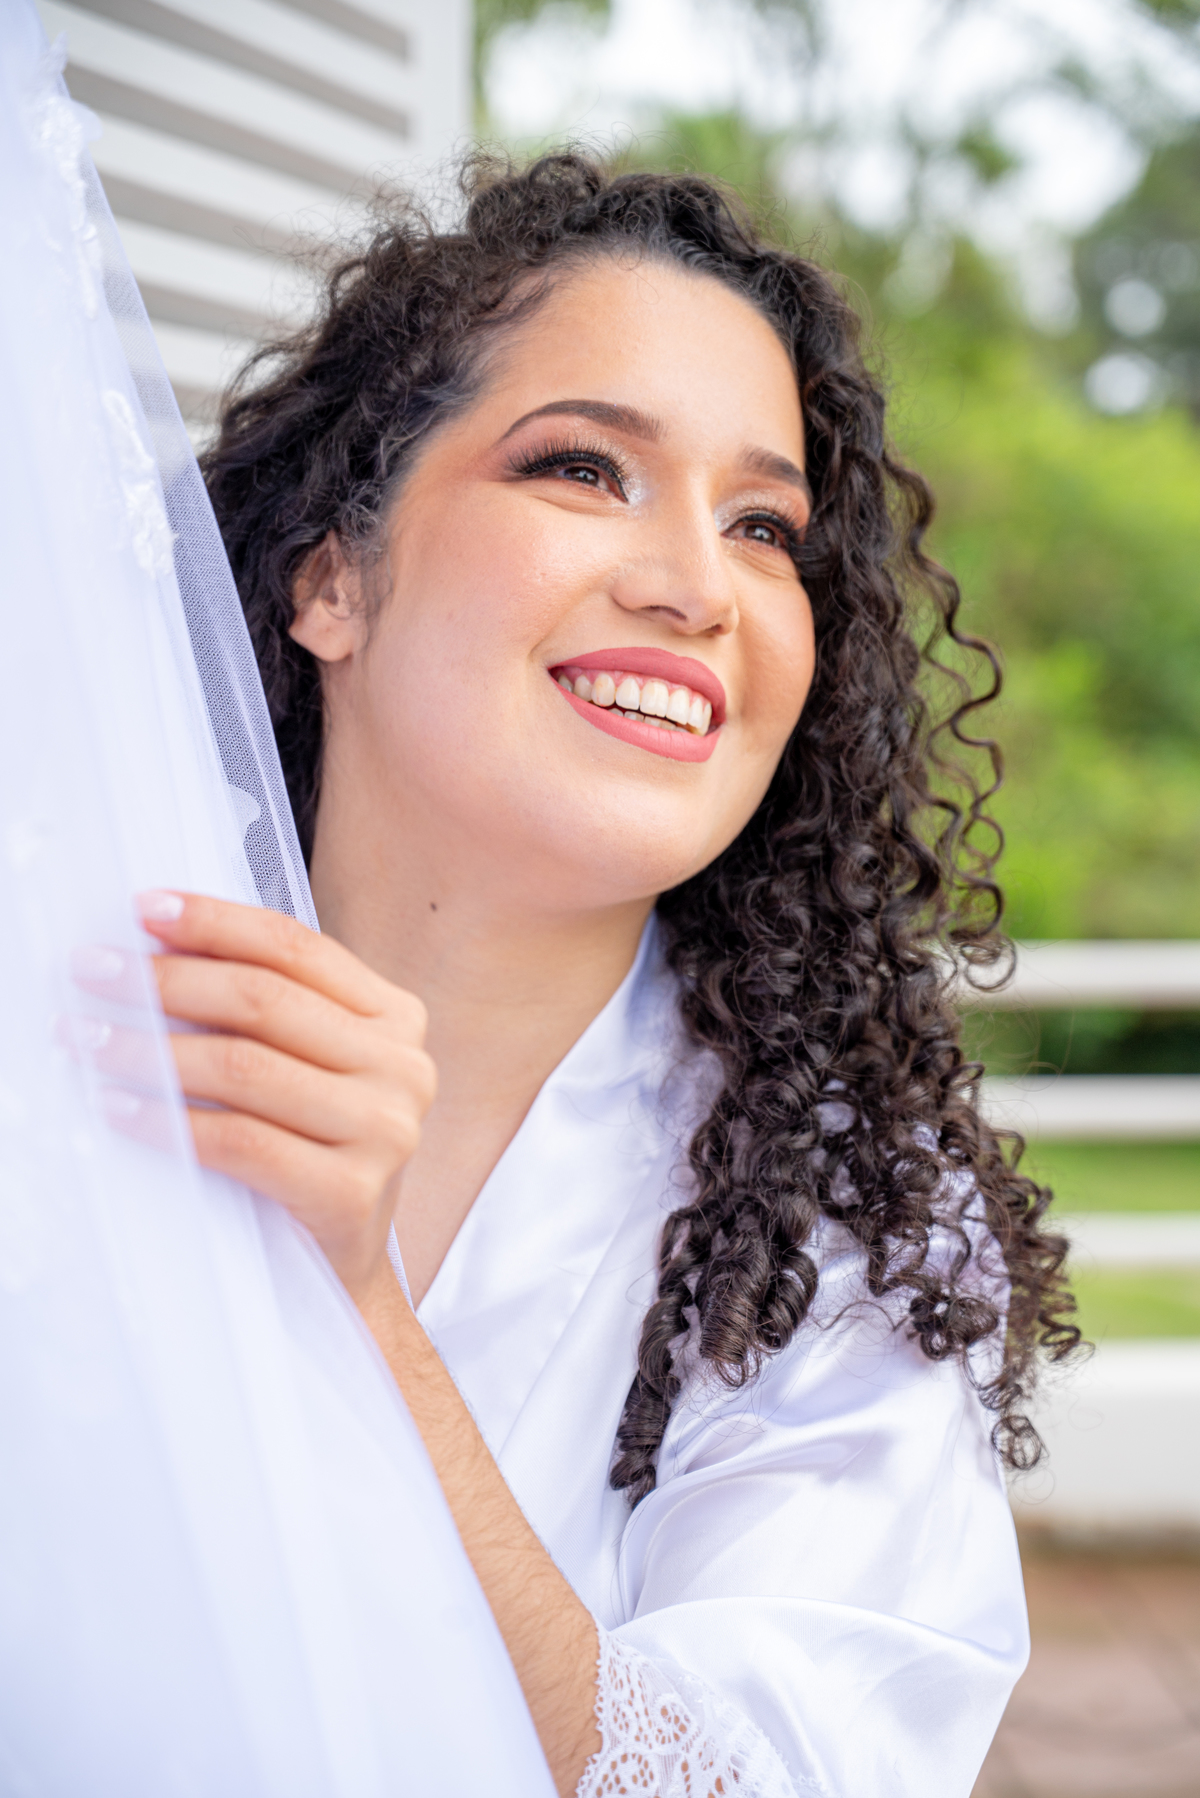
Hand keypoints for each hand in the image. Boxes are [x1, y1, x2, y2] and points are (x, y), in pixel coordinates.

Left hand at [72, 891, 435, 1297]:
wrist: (340, 1265)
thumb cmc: (310, 1150)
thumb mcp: (311, 1066)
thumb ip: (270, 1010)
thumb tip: (159, 948)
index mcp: (397, 1018)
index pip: (297, 949)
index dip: (216, 922)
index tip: (144, 910)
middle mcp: (403, 1067)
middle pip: (267, 1001)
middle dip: (168, 979)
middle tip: (95, 971)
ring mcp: (386, 1131)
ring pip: (245, 1067)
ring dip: (151, 1049)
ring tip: (89, 1037)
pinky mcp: (351, 1193)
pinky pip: (239, 1141)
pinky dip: (169, 1121)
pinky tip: (121, 1106)